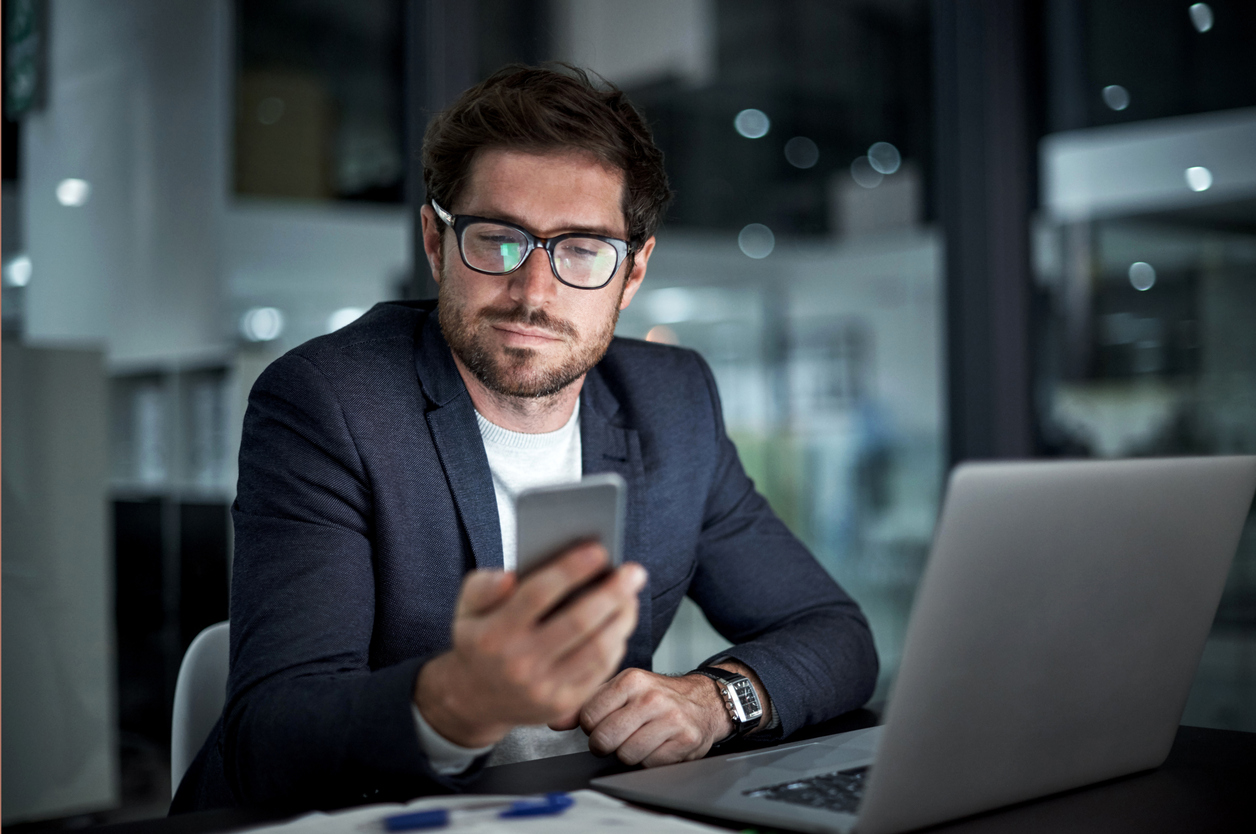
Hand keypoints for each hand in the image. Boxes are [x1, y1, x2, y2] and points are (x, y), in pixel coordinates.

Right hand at [414, 544, 645, 748]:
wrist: (474, 700)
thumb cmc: (479, 641)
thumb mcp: (466, 609)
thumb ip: (483, 586)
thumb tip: (509, 577)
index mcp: (494, 634)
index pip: (538, 594)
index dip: (572, 570)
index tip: (599, 550)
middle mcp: (518, 663)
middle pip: (577, 622)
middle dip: (612, 593)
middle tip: (633, 571)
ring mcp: (542, 689)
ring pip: (596, 649)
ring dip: (622, 618)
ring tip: (631, 595)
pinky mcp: (562, 705)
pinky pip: (600, 671)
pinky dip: (616, 643)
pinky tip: (621, 623)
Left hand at [560, 665, 757, 766]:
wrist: (704, 701)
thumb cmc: (656, 696)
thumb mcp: (621, 690)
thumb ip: (586, 702)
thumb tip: (554, 719)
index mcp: (631, 680)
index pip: (588, 717)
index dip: (591, 726)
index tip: (602, 722)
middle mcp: (651, 697)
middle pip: (604, 739)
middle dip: (606, 744)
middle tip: (618, 735)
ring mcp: (671, 719)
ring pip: (626, 755)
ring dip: (628, 753)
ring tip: (640, 738)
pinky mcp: (686, 740)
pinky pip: (650, 763)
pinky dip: (650, 759)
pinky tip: (657, 744)